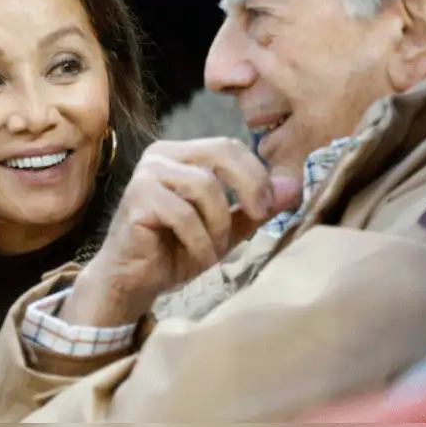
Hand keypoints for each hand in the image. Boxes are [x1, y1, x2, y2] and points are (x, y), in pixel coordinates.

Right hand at [61, 138, 300, 327]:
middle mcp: (160, 156)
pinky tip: (199, 256)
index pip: (228, 146)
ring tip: (215, 250)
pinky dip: (199, 241)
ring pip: (205, 186)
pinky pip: (184, 214)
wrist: (132, 280)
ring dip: (219, 225)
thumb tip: (294, 187)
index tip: (271, 206)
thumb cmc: (174, 251)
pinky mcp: (136, 199)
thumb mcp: (225, 229)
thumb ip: (255, 208)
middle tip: (260, 215)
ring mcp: (145, 174)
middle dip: (249, 185)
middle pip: (220, 153)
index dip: (257, 173)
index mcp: (181, 155)